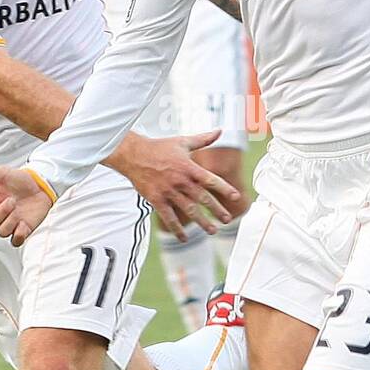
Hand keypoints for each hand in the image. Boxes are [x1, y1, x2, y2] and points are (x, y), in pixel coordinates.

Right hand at [0, 163, 53, 247]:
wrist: (42, 186)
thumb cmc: (20, 180)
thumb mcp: (1, 174)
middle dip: (0, 213)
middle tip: (12, 201)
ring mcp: (9, 224)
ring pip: (2, 232)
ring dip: (11, 220)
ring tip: (19, 208)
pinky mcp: (22, 232)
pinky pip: (15, 241)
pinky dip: (19, 234)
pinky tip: (24, 224)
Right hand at [116, 132, 239, 240]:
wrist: (133, 155)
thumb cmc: (160, 148)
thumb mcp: (183, 142)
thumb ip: (203, 139)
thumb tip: (220, 130)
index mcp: (189, 167)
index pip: (211, 180)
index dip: (224, 189)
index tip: (235, 197)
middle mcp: (181, 181)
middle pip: (203, 198)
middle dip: (217, 210)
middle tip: (228, 220)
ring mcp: (169, 192)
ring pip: (189, 210)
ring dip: (202, 222)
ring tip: (213, 231)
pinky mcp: (157, 200)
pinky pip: (169, 217)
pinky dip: (177, 229)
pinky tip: (185, 238)